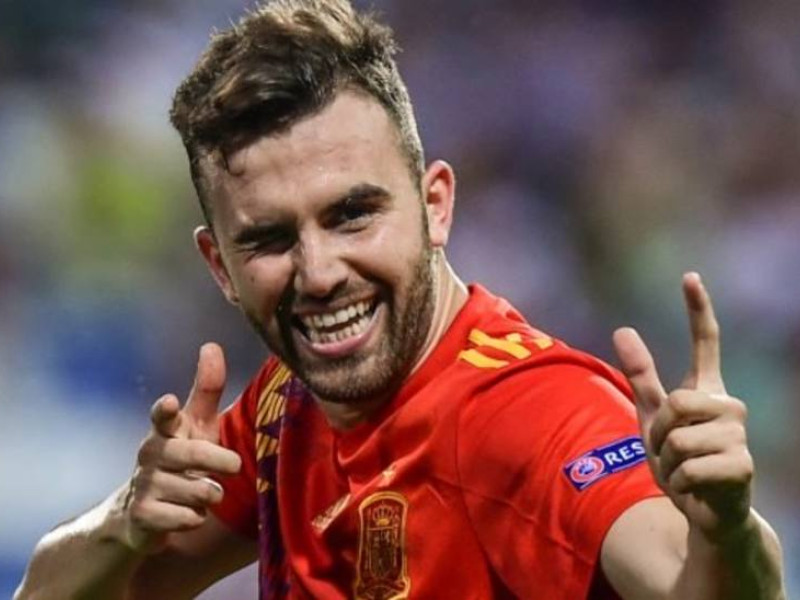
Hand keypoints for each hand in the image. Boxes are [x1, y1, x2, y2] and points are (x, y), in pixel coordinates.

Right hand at [122, 343, 241, 551]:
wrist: (141, 513)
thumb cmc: (182, 458)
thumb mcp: (197, 424)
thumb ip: (207, 389)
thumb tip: (211, 345)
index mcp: (166, 429)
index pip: (163, 416)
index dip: (166, 411)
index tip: (169, 403)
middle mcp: (151, 453)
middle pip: (193, 455)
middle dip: (218, 460)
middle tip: (235, 465)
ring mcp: (144, 484)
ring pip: (196, 490)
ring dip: (209, 494)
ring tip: (204, 493)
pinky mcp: (142, 515)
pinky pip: (186, 518)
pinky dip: (195, 518)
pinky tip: (189, 513)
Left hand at [613, 273, 752, 540]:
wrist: (706, 512)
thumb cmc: (680, 461)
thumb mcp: (652, 417)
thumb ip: (641, 376)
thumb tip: (623, 328)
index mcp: (707, 391)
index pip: (705, 342)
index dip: (697, 308)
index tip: (689, 276)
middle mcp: (729, 405)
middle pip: (676, 402)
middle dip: (661, 433)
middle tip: (670, 453)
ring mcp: (739, 435)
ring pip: (678, 438)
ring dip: (668, 462)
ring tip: (684, 472)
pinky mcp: (742, 466)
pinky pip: (688, 467)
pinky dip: (680, 482)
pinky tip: (696, 489)